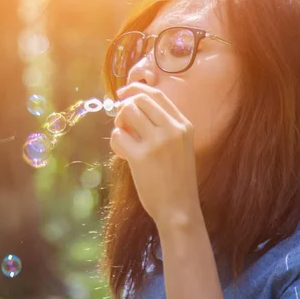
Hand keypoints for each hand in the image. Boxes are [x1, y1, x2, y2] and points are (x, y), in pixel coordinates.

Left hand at [110, 82, 200, 227]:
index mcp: (184, 125)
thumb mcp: (180, 146)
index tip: (123, 93)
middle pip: (139, 100)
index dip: (136, 89)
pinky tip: (123, 155)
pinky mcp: (140, 156)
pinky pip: (117, 135)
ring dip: (119, 123)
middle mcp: (173, 130)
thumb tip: (132, 106)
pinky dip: (115, 142)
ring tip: (124, 139)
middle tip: (122, 123)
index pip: (157, 94)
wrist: (179, 208)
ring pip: (127, 112)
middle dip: (124, 107)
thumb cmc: (176, 179)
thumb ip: (163, 126)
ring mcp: (157, 142)